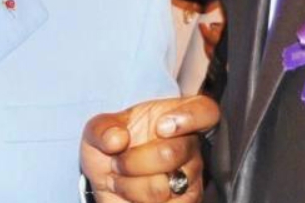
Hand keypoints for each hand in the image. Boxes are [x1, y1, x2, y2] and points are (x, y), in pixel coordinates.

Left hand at [80, 94, 219, 202]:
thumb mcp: (98, 131)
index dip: (189, 117)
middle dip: (133, 160)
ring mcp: (191, 178)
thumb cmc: (110, 149)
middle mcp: (189, 147)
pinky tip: (130, 194)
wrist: (108, 181)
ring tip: (120, 178)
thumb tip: (117, 138)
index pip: (205, 110)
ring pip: (164, 186)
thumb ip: (102, 128)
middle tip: (118, 161)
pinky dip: (136, 201)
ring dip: (131, 185)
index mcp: (175, 117)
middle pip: (174, 152)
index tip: (161, 127)